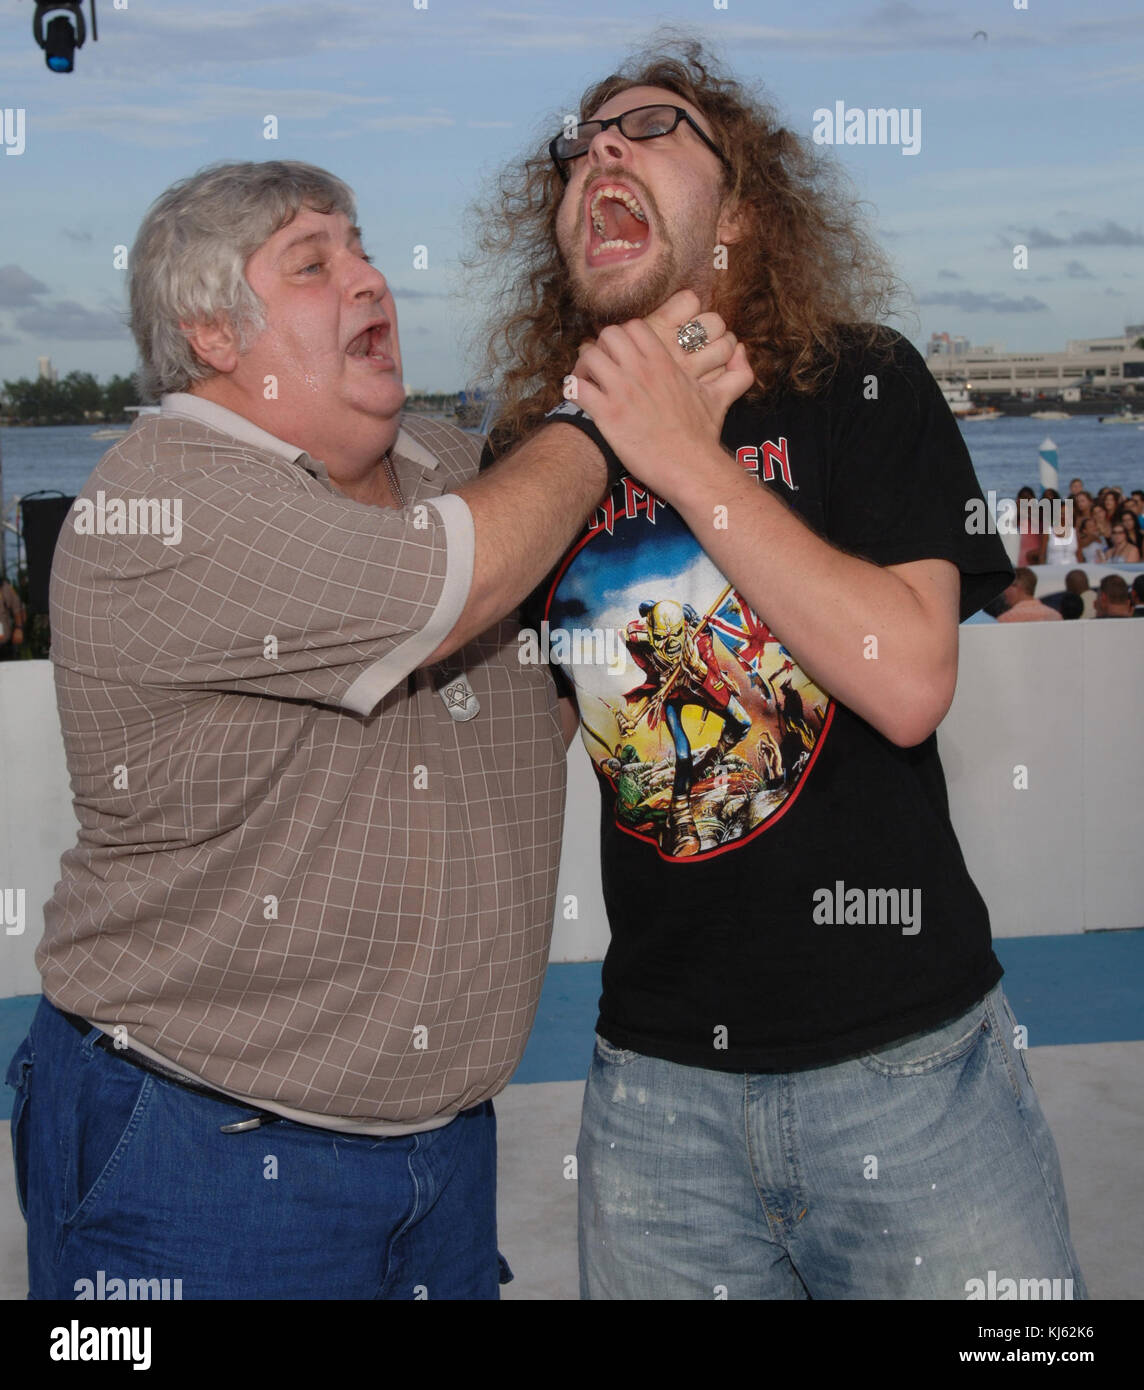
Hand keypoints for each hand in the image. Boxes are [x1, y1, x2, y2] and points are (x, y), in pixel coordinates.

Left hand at [570, 296, 753, 497]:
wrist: (690, 467)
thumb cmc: (702, 436)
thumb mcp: (720, 398)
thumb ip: (735, 372)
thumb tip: (743, 350)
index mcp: (664, 362)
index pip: (633, 327)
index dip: (622, 337)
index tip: (622, 354)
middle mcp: (642, 370)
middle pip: (607, 334)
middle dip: (600, 346)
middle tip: (601, 367)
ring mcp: (623, 390)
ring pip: (588, 356)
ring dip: (583, 367)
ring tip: (587, 382)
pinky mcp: (608, 414)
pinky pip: (577, 387)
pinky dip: (573, 390)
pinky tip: (581, 401)